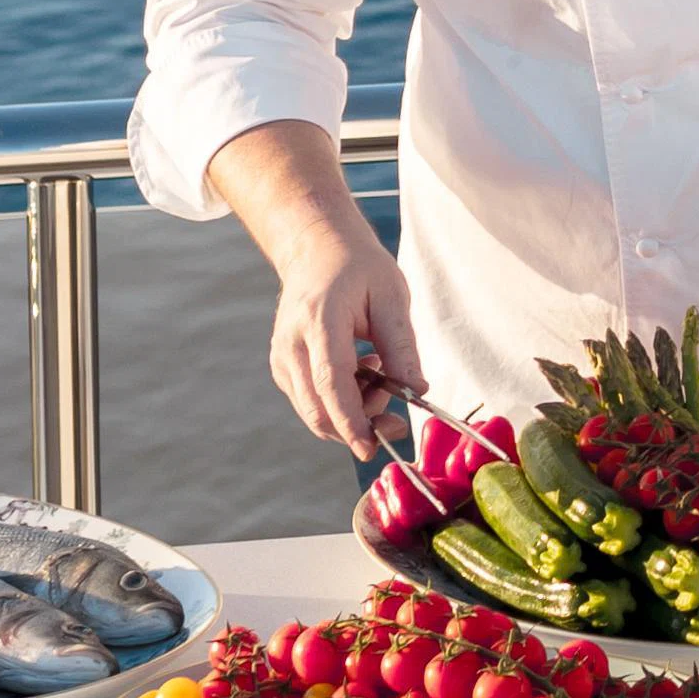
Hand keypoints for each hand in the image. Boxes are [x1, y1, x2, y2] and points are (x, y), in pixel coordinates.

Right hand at [208, 121, 422, 457]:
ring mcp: (282, 358)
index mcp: (319, 320)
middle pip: (318, 409)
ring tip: (379, 373)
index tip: (369, 448)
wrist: (317, 250)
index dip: (350, 420)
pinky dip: (339, 404)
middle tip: (396, 416)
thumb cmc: (359, 269)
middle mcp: (291, 344)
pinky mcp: (283, 368)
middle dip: (359, 427)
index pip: (331, 382)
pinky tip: (360, 371)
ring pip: (314, 413)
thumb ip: (402, 345)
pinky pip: (311, 404)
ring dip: (352, 414)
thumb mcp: (391, 297)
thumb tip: (416, 391)